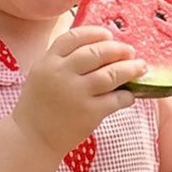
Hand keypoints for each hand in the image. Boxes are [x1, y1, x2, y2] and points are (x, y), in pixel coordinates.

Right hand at [12, 26, 147, 161]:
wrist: (31, 139)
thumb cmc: (39, 106)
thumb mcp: (42, 75)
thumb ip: (62, 60)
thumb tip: (99, 48)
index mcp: (48, 61)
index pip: (75, 37)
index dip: (95, 33)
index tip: (109, 35)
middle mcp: (62, 74)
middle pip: (96, 52)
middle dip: (118, 49)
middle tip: (130, 51)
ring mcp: (76, 93)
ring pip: (111, 74)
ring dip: (130, 69)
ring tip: (140, 67)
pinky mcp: (89, 113)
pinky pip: (115, 99)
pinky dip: (127, 96)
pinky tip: (130, 96)